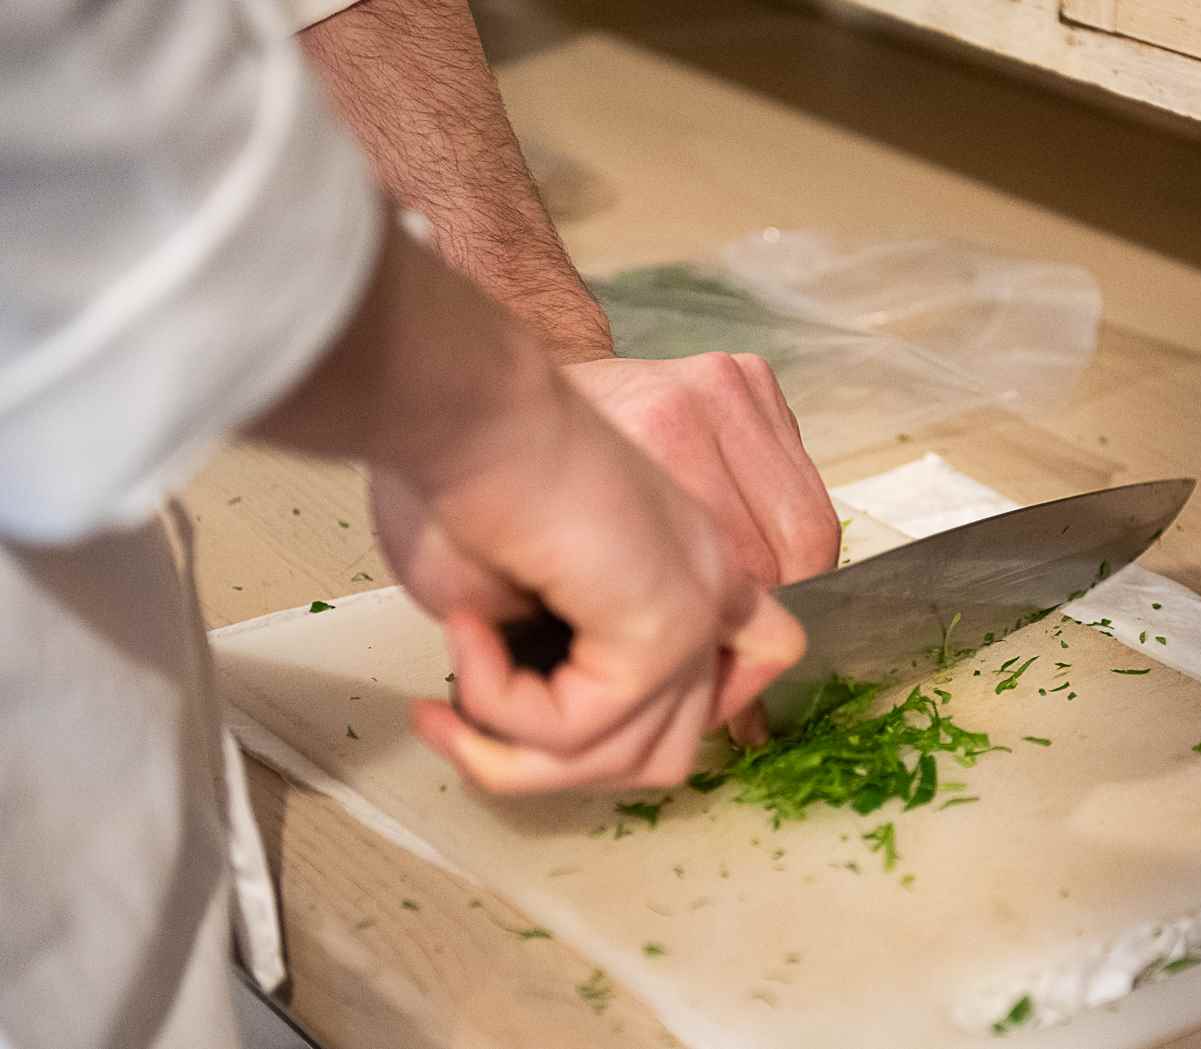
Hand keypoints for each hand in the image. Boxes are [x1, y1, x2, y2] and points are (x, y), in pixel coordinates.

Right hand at [376, 358, 804, 792]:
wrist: (460, 403)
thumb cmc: (465, 479)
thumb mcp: (510, 601)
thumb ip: (557, 672)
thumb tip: (548, 735)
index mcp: (685, 570)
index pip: (739, 680)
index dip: (636, 736)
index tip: (521, 737)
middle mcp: (709, 586)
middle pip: (672, 752)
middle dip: (557, 770)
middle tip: (463, 724)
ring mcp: (696, 604)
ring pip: (633, 762)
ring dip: (517, 751)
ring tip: (455, 685)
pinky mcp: (665, 622)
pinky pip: (582, 729)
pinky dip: (501, 707)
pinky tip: (469, 635)